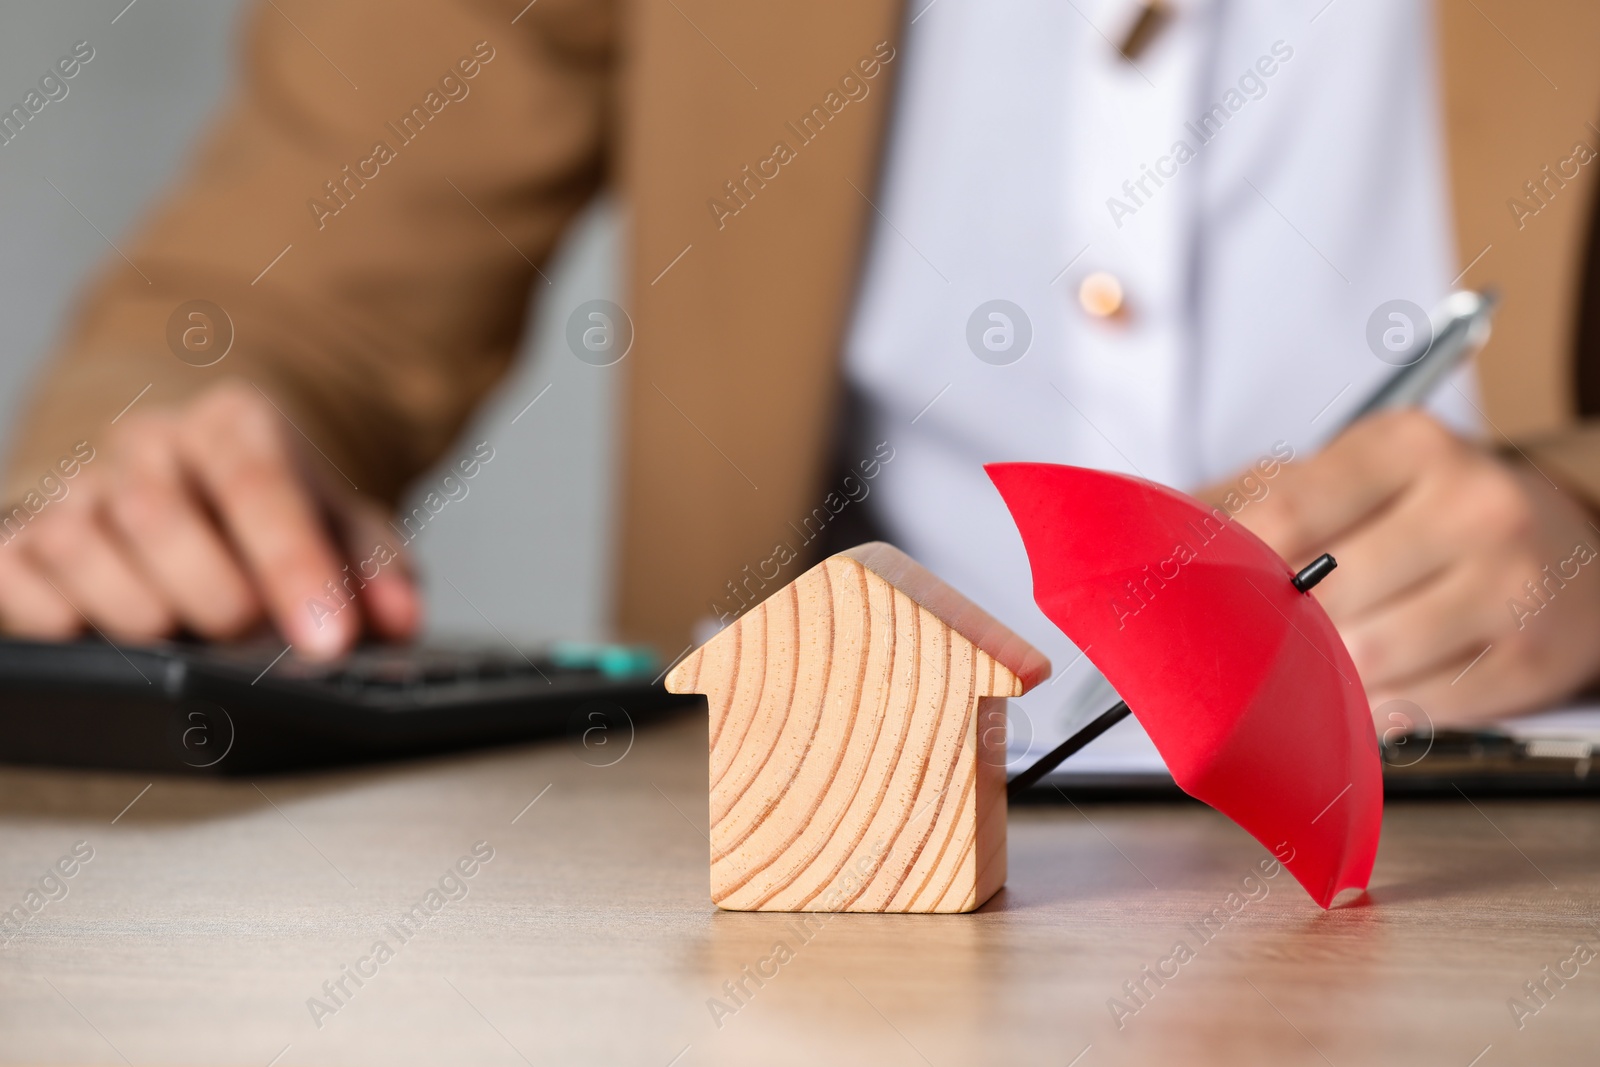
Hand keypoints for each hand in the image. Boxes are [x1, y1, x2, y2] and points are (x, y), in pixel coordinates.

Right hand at [0, 380, 419, 657]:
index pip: (259, 484)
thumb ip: (378, 569)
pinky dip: (46, 611)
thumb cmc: (276, 518)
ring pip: (77, 540)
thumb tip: (398, 620)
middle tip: (245, 633)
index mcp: (234, 425)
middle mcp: (149, 445)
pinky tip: (87, 633)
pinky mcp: (21, 534)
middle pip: (159, 512)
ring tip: (174, 637)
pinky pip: (12, 568)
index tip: (329, 639)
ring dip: (131, 608)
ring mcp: (79, 488)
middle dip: (212, 592)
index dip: (295, 567)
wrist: (199, 483)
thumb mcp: (345, 533)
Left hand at [1209, 411, 1599, 726]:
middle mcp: (1474, 504)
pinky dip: (1383, 708)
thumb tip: (1149, 538)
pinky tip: (1382, 682)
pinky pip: (1422, 707)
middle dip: (1282, 626)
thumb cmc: (1429, 509)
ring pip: (1371, 660)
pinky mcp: (1536, 658)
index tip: (1194, 592)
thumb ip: (1255, 499)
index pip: (1288, 513)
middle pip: (1326, 597)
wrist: (1575, 541)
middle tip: (1259, 636)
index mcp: (1410, 447)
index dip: (1230, 564)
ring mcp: (1515, 583)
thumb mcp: (1355, 474)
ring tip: (1326, 657)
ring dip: (1331, 674)